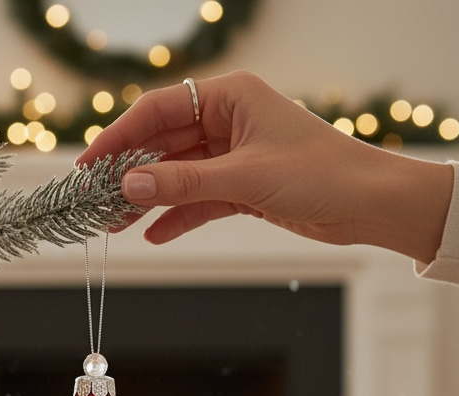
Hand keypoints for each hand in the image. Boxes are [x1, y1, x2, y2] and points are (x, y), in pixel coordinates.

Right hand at [79, 71, 452, 262]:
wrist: (370, 205)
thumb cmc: (320, 174)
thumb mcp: (244, 178)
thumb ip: (183, 183)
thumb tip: (129, 186)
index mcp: (230, 97)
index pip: (159, 110)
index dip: (119, 137)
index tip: (89, 165)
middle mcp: (228, 121)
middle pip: (164, 144)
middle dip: (131, 173)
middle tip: (97, 200)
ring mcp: (234, 156)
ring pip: (178, 175)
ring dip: (150, 199)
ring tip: (116, 223)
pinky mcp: (244, 188)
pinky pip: (198, 200)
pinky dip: (177, 217)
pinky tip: (154, 234)